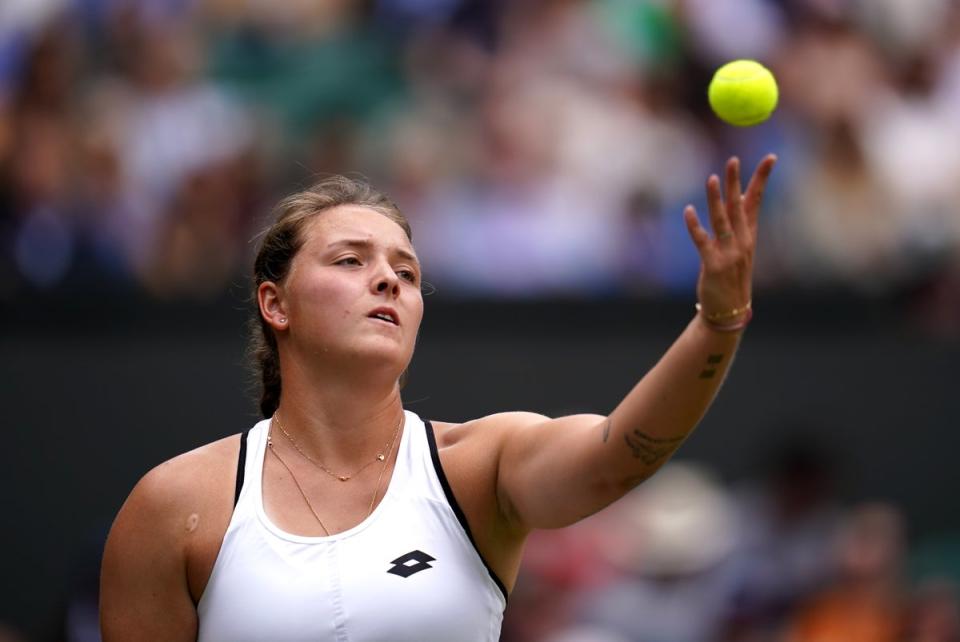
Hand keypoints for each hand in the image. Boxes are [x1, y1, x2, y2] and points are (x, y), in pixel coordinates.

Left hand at [683, 154, 776, 320]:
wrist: (729, 311)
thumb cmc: (731, 277)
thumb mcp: (738, 248)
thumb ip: (735, 223)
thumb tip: (733, 197)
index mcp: (750, 235)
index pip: (756, 200)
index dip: (762, 178)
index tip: (771, 157)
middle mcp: (743, 241)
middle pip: (740, 205)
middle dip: (736, 181)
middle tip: (733, 159)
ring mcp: (729, 253)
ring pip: (722, 220)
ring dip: (716, 199)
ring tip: (711, 179)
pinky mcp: (713, 265)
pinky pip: (703, 241)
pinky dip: (695, 225)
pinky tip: (688, 210)